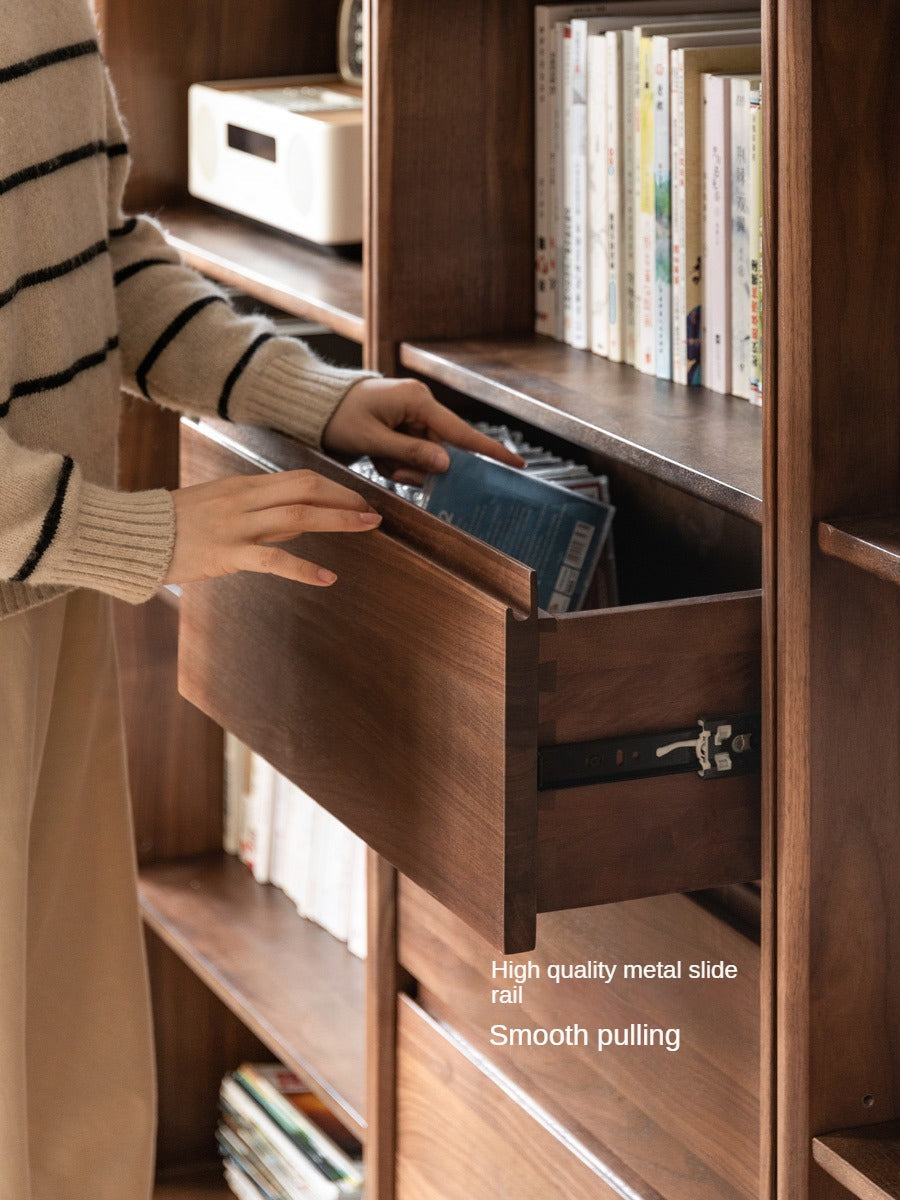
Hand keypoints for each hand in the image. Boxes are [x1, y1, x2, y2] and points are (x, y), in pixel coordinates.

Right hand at [164, 469, 381, 587]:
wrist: (133, 536)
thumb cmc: (175, 525)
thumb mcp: (219, 507)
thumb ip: (259, 515)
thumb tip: (298, 526)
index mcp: (243, 485)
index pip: (299, 479)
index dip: (334, 489)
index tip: (358, 500)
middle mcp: (243, 499)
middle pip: (305, 490)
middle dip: (344, 499)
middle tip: (373, 513)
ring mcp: (235, 525)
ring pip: (296, 516)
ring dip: (336, 520)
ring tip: (366, 527)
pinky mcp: (226, 553)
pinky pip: (272, 560)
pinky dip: (304, 568)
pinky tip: (327, 578)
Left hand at [322, 377, 525, 484]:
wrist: (312, 406)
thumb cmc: (338, 416)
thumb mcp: (372, 439)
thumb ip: (410, 453)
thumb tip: (446, 464)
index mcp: (417, 400)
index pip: (460, 431)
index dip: (488, 449)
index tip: (516, 463)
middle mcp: (420, 405)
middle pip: (439, 451)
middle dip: (415, 467)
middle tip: (386, 466)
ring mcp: (412, 416)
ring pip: (424, 457)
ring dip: (402, 467)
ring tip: (376, 458)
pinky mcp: (404, 425)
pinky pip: (411, 455)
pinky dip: (395, 463)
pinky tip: (376, 455)